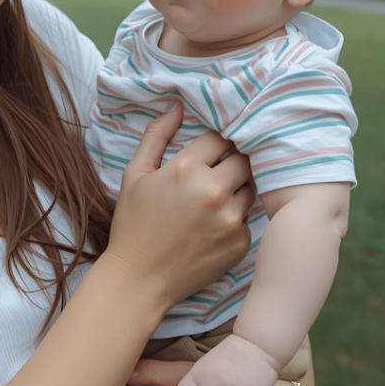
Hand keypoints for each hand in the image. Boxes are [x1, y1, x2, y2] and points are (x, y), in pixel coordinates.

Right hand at [104, 104, 253, 313]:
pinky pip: (247, 218)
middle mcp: (213, 191)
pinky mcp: (240, 243)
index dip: (216, 143)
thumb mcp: (135, 174)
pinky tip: (213, 225)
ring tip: (214, 198)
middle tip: (217, 171)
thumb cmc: (133, 224)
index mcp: (186, 169)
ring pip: (250, 188)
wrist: (139, 279)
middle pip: (244, 160)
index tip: (210, 150)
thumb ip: (156, 136)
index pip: (220, 138)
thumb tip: (175, 106)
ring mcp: (230, 219)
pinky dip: (235, 217)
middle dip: (232, 162)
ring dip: (237, 188)